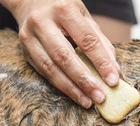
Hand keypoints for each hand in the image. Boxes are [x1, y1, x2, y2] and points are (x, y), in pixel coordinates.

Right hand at [0, 0, 119, 107]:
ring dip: (72, 89)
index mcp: (63, 10)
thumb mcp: (85, 18)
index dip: (101, 62)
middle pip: (65, 57)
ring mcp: (29, 37)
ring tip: (88, 101)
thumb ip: (101, 42)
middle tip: (100, 97)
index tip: (113, 80)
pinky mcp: (24, 51)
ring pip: (51, 68)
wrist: (31, 2)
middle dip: (84, 80)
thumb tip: (114, 70)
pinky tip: (75, 95)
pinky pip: (44, 73)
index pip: (86, 40)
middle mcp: (42, 22)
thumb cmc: (65, 12)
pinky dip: (61, 86)